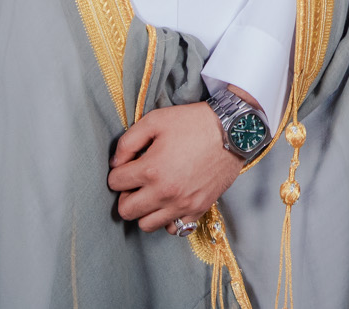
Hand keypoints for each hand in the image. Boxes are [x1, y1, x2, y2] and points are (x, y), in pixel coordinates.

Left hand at [107, 100, 242, 232]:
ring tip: (152, 193)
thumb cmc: (194, 123)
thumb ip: (127, 142)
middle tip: (136, 183)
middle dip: (126, 196)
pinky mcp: (198, 209)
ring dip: (144, 210)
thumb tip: (115, 163)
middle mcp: (164, 193)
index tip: (128, 165)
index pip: (115, 182)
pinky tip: (170, 202)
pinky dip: (168, 219)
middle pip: (126, 211)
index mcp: (151, 170)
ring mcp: (182, 205)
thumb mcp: (155, 120)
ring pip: (146, 225)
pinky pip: (174, 228)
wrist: (232, 131)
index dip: (118, 172)